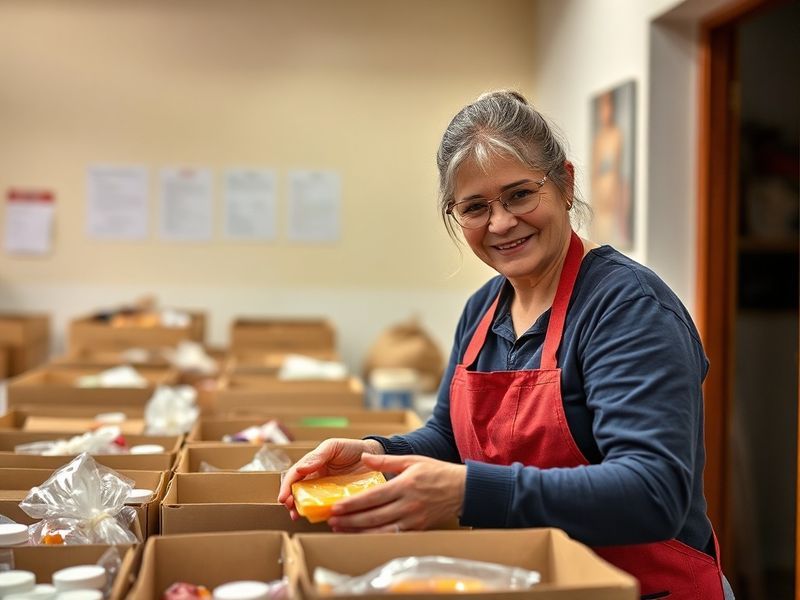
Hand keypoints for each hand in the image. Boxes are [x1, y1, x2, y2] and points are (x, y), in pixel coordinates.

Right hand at [278, 438, 383, 519]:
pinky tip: (318, 518)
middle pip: (298, 493)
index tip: (283, 498)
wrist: (374, 455)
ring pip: (310, 503)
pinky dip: (320, 514)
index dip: (286, 487)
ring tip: (298, 516)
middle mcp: (316, 480)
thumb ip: (317, 456)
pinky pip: (328, 509)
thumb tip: (299, 469)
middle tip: (291, 510)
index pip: (295, 476)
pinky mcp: (339, 500)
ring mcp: (327, 492)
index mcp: (312, 466)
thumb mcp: (333, 447)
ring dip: (302, 510)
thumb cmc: (351, 448)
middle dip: (291, 502)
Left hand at [327, 453, 465, 532]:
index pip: (373, 497)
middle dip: (350, 520)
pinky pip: (393, 535)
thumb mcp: (412, 460)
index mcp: (405, 485)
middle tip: (332, 520)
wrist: (463, 490)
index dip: (353, 503)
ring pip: (381, 529)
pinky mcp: (417, 528)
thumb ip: (386, 461)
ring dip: (359, 530)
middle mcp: (408, 504)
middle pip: (373, 516)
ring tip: (341, 529)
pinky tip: (362, 535)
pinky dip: (375, 536)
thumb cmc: (436, 472)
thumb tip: (364, 457)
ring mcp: (413, 519)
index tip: (336, 507)